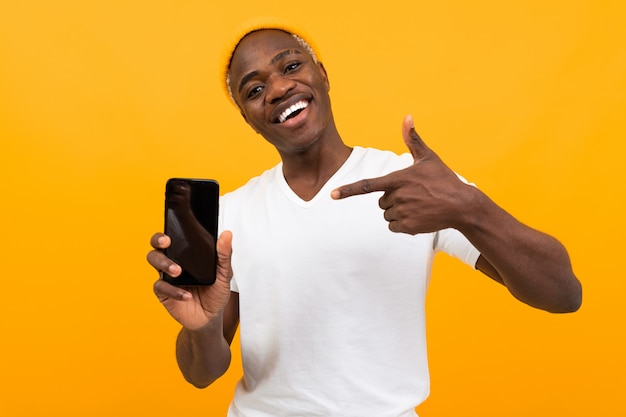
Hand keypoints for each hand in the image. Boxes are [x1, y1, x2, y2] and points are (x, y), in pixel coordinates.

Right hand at [147, 231, 233, 329]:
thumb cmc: (215, 292)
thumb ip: (224, 255)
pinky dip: (174, 291)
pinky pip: (162, 287)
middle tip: (167, 242)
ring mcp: (167, 277)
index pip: (173, 236)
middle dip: (158, 241)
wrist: (211, 317)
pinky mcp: (164, 293)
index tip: (172, 229)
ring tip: (178, 271)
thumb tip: (227, 234)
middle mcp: (173, 261)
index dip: (168, 229)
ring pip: (155, 262)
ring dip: (164, 264)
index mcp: (186, 253)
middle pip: (157, 246)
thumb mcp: (224, 274)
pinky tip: (187, 295)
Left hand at [331, 115, 472, 233]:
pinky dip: (402, 224)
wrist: (461, 205)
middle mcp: (398, 196)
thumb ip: (412, 139)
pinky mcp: (409, 227)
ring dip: (397, 211)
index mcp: (398, 179)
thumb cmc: (444, 179)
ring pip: (387, 214)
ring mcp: (403, 213)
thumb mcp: (428, 158)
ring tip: (417, 205)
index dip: (348, 190)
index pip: (368, 185)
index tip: (332, 195)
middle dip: (393, 199)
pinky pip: (393, 226)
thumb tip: (407, 117)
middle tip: (413, 195)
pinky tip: (418, 216)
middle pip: (381, 201)